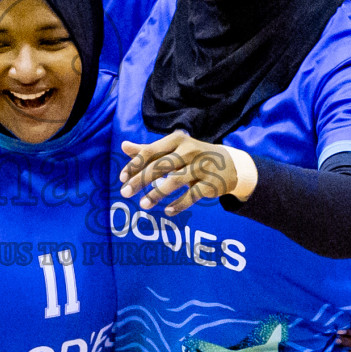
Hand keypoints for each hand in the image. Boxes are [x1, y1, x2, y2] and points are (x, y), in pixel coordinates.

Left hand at [119, 131, 237, 215]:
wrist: (229, 164)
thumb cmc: (192, 156)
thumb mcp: (172, 150)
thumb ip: (149, 150)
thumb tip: (124, 146)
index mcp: (177, 140)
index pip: (150, 151)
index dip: (134, 165)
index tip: (121, 179)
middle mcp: (189, 151)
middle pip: (160, 166)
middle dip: (140, 180)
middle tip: (124, 193)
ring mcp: (202, 167)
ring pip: (175, 181)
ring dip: (156, 194)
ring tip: (143, 205)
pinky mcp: (211, 183)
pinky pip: (192, 196)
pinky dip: (178, 204)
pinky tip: (167, 211)